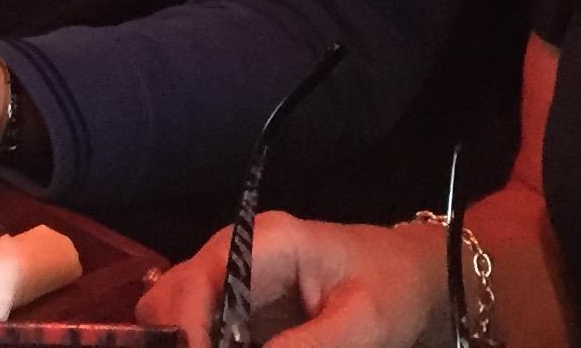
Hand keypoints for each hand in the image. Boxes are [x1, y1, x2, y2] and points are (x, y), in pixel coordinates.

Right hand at [140, 213, 445, 347]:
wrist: (411, 275)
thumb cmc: (392, 289)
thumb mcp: (363, 326)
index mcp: (265, 243)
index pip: (197, 281)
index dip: (185, 330)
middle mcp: (236, 254)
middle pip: (168, 298)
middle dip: (175, 342)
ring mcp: (233, 279)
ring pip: (174, 316)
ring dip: (187, 344)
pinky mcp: (238, 306)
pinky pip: (199, 330)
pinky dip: (201, 344)